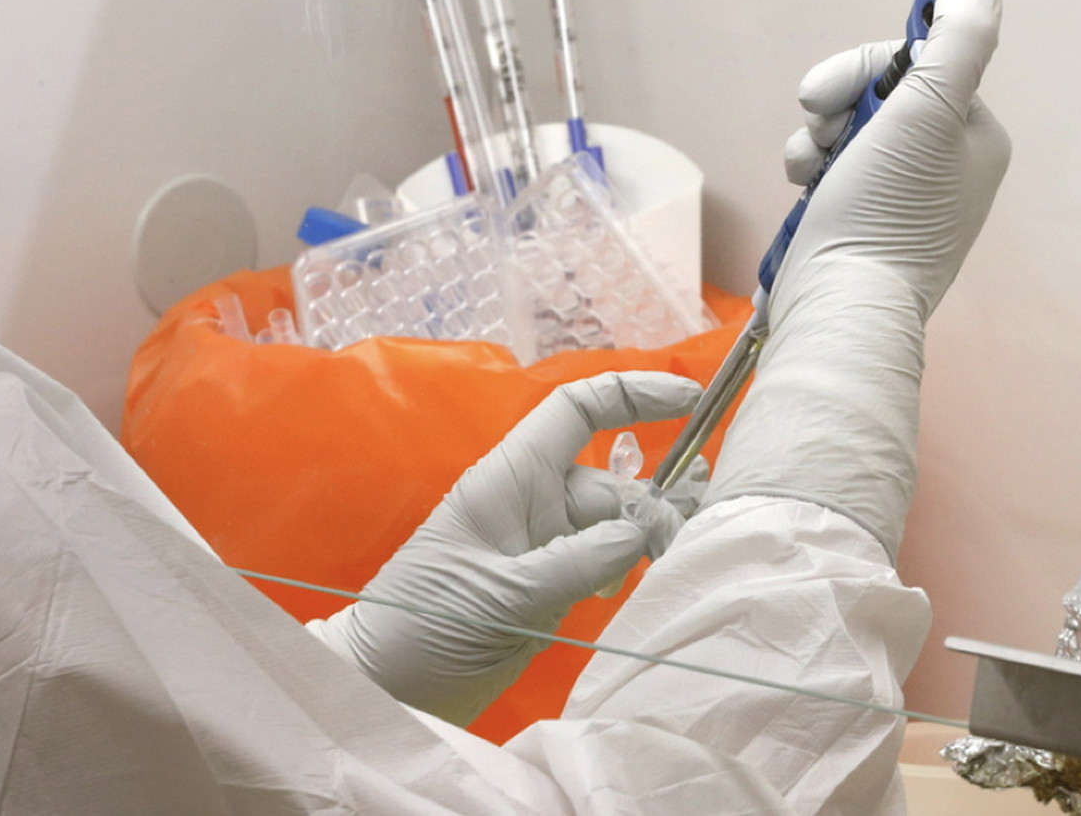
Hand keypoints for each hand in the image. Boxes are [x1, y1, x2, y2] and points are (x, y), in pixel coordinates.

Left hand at [310, 371, 701, 724]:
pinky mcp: (550, 588)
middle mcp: (531, 504)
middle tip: (676, 552)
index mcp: (508, 481)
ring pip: (616, 528)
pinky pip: (605, 565)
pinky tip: (637, 595)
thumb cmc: (422, 624)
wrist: (389, 685)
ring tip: (670, 570)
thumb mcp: (498, 594)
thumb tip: (640, 534)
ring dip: (646, 545)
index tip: (691, 399)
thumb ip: (573, 563)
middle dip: (652, 509)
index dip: (631, 395)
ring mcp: (543, 546)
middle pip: (612, 484)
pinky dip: (629, 574)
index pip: (574, 412)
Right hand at [702, 0, 1010, 560]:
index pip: (916, 64)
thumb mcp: (927, 111)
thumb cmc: (883, 213)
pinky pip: (830, 174)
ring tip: (803, 170)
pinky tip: (800, 192)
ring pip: (845, 134)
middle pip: (878, 96)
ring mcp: (900, 199)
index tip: (819, 93)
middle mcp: (944, 166)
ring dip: (811, 141)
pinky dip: (808, 174)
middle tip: (813, 128)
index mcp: (972, 136)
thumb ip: (959, 37)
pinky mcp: (859, 225)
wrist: (839, 305)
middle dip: (832, 106)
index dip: (860, 68)